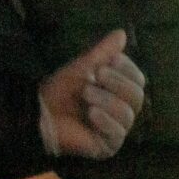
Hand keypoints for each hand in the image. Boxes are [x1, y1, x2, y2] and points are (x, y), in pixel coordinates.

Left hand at [38, 30, 145, 158]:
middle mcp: (123, 111)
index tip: (110, 60)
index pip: (138, 80)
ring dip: (107, 100)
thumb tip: (122, 33)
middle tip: (98, 75)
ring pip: (128, 114)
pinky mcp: (108, 146)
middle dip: (118, 83)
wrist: (40, 114)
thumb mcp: (83, 67)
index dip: (127, 69)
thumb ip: (103, 52)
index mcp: (120, 93)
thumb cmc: (62, 91)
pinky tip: (92, 114)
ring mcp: (117, 129)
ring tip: (86, 94)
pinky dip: (105, 120)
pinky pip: (118, 133)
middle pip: (137, 96)